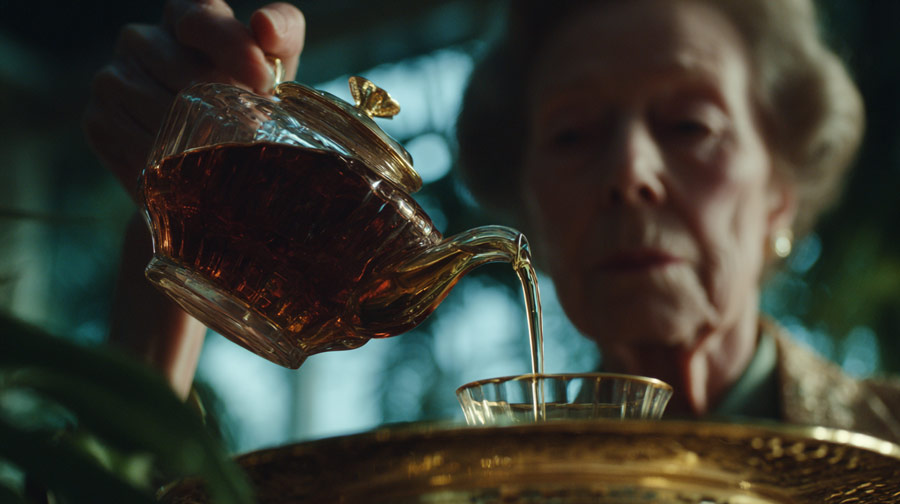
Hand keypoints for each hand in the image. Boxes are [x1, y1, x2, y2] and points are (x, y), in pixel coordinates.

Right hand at [83, 0, 305, 200]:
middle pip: (187, 75)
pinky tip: (194, 171)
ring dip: (204, 141)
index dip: (234, 47)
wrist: (213, 153)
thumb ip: (283, 32)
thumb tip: (264, 25)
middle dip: (228, 107)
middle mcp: (140, 39)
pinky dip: (174, 165)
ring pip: (163, 116)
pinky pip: (140, 148)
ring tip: (230, 153)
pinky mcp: (98, 122)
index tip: (263, 79)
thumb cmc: (250, 95)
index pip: (201, 18)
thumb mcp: (277, 61)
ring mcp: (112, 79)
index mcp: (184, 14)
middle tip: (256, 132)